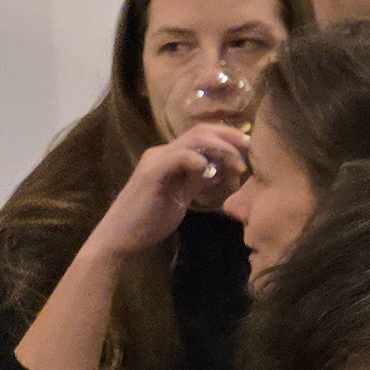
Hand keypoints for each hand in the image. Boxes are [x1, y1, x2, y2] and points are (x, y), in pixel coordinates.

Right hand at [103, 124, 250, 253]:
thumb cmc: (149, 221)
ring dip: (221, 149)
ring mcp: (155, 160)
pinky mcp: (151, 173)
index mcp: (169, 156)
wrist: (119, 238)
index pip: (201, 135)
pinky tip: (209, 172)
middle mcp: (162, 152)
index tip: (248, 148)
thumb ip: (198, 182)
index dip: (226, 136)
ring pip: (194, 140)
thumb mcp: (181, 197)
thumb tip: (221, 172)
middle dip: (229, 136)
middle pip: (201, 130)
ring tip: (236, 165)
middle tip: (250, 147)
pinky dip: (198, 160)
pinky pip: (179, 157)